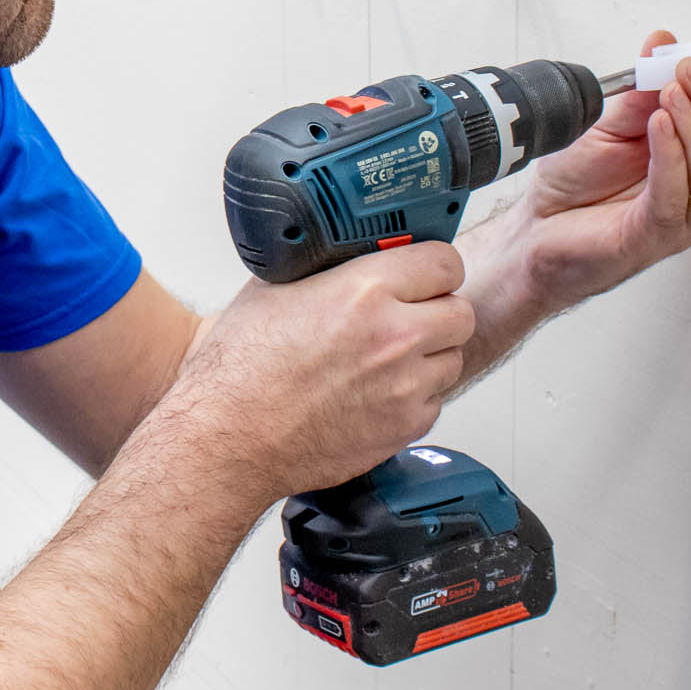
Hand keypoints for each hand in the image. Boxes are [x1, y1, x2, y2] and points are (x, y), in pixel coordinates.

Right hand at [170, 243, 475, 499]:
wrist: (229, 436)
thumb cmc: (240, 368)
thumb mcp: (275, 287)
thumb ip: (328, 267)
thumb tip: (353, 254)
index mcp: (365, 291)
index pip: (444, 262)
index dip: (434, 267)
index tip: (424, 273)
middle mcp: (395, 337)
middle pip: (461, 311)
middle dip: (439, 309)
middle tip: (413, 314)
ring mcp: (405, 386)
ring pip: (452, 358)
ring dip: (430, 354)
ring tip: (389, 357)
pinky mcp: (404, 427)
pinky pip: (434, 400)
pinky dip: (414, 395)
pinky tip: (376, 392)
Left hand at [507, 30, 690, 312]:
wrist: (537, 228)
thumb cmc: (576, 183)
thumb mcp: (607, 123)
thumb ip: (639, 90)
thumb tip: (661, 43)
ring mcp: (682, 215)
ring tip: (673, 93)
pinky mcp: (653, 235)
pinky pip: (674, 196)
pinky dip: (671, 157)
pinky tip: (660, 127)